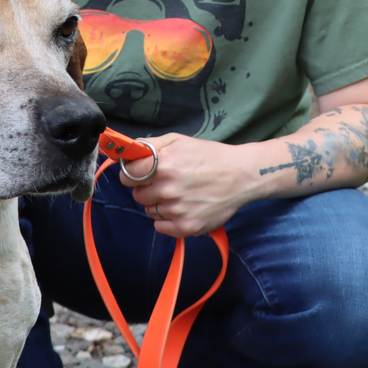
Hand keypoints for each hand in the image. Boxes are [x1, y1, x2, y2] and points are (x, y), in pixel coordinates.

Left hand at [118, 134, 254, 237]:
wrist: (241, 175)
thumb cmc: (209, 156)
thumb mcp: (178, 140)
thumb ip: (149, 145)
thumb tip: (126, 152)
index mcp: (163, 164)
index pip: (127, 175)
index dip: (132, 173)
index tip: (140, 173)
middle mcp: (167, 188)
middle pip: (137, 194)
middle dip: (147, 188)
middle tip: (167, 182)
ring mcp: (176, 210)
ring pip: (149, 210)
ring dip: (159, 203)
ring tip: (180, 193)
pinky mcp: (186, 227)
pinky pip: (160, 226)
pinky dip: (167, 219)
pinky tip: (183, 207)